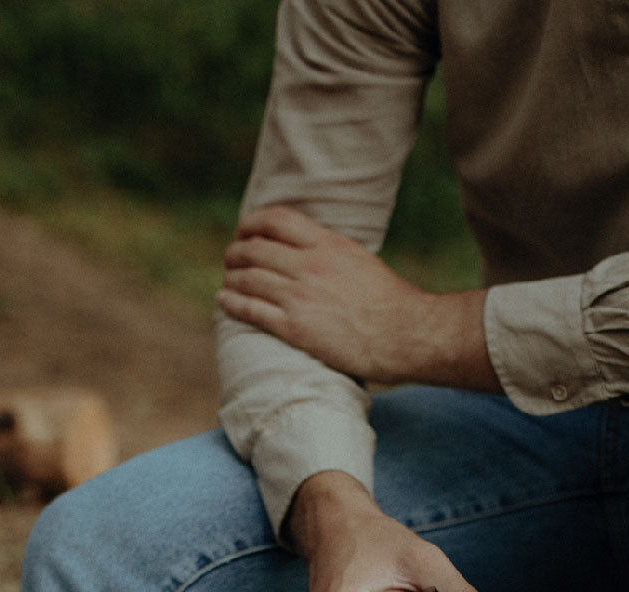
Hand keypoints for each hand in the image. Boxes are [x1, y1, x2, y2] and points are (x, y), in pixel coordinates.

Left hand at [217, 205, 498, 391]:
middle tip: (231, 260)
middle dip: (235, 253)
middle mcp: (310, 265)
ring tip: (227, 282)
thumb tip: (308, 250)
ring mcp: (300, 296)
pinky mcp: (295, 327)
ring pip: (248, 278)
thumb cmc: (389, 302)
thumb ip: (330, 252)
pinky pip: (251, 310)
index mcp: (327, 244)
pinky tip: (224, 301)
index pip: (276, 219)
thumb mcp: (359, 261)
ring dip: (231, 278)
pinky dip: (231, 303)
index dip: (252, 223)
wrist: (404, 335)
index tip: (244, 232)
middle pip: (254, 249)